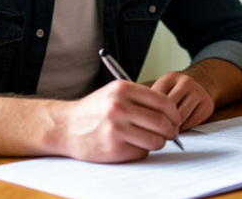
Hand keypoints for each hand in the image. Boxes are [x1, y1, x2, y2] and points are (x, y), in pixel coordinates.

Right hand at [58, 80, 181, 162]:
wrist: (65, 127)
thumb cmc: (93, 111)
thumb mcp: (115, 93)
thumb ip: (141, 99)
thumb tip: (170, 113)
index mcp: (123, 89)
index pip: (164, 102)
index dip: (174, 114)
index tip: (175, 120)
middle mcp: (120, 107)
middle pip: (163, 123)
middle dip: (171, 130)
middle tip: (170, 133)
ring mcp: (116, 128)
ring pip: (155, 140)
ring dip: (158, 142)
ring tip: (149, 139)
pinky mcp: (114, 148)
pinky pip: (142, 152)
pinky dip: (142, 151)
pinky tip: (131, 145)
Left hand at [152, 71, 214, 129]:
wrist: (200, 86)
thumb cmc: (175, 92)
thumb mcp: (163, 89)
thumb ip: (151, 100)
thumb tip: (142, 117)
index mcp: (170, 77)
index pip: (157, 97)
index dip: (151, 112)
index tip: (149, 121)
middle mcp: (186, 82)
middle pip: (170, 108)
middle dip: (163, 120)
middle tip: (158, 129)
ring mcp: (198, 92)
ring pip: (181, 116)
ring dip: (174, 126)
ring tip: (169, 128)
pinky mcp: (208, 105)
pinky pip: (192, 122)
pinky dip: (185, 127)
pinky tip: (181, 125)